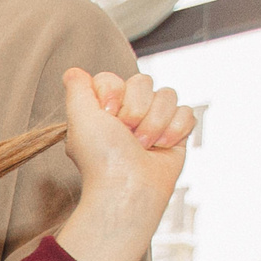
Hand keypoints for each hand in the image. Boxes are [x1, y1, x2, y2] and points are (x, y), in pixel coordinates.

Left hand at [52, 67, 193, 260]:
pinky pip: (187, 111)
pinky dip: (175, 130)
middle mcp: (127, 114)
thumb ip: (77, 91)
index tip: (108, 115)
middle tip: (126, 134)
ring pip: (168, 95)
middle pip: (144, 81)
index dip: (113, 92)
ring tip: (143, 146)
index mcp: (102, 110)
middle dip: (136, 109)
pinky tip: (162, 147)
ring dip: (155, 122)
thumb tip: (74, 72)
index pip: (114, 77)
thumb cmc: (102, 158)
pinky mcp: (176, 134)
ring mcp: (153, 122)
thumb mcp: (79, 118)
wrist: (130, 189)